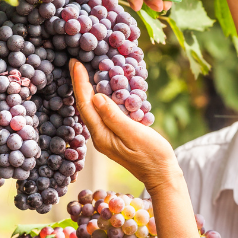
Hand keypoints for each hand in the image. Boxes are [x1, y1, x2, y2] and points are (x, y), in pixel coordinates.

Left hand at [69, 59, 180, 192]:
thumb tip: (96, 97)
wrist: (162, 175)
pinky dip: (100, 98)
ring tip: (85, 72)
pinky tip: (104, 90)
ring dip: (88, 90)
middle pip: (85, 106)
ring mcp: (107, 137)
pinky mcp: (115, 136)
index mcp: (102, 135)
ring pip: (92, 109)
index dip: (80, 83)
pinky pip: (102, 114)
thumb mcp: (135, 134)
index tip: (75, 63)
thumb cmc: (153, 155)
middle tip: (75, 62)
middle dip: (79, 84)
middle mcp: (100, 136)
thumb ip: (114, 117)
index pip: (86, 105)